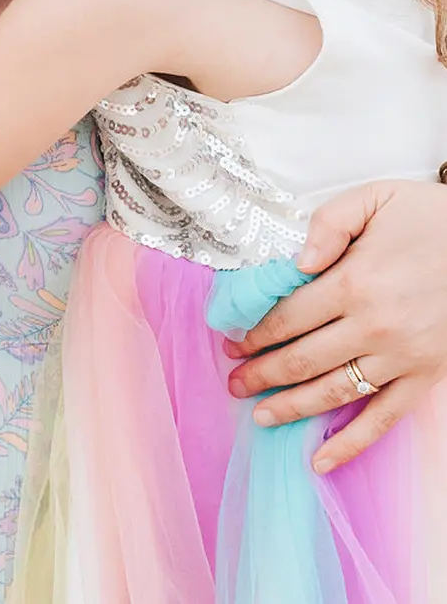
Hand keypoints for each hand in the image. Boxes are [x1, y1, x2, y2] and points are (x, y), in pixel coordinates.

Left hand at [226, 180, 446, 471]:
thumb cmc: (428, 217)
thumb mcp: (374, 199)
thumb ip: (329, 224)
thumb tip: (296, 263)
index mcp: (354, 281)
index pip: (288, 317)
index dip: (255, 334)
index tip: (232, 343)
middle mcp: (374, 326)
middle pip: (302, 359)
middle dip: (261, 373)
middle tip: (233, 382)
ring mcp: (401, 357)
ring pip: (333, 392)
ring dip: (291, 407)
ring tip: (259, 415)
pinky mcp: (425, 376)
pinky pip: (382, 419)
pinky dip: (350, 444)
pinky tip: (320, 461)